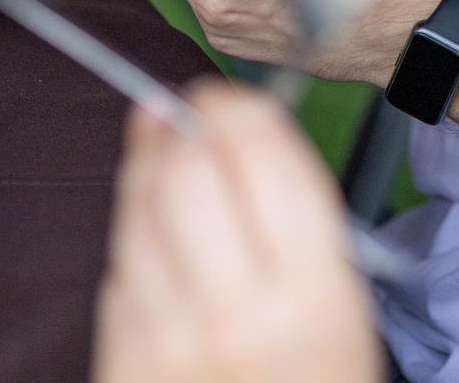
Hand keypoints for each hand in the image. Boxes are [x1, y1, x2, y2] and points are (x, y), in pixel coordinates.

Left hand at [95, 81, 383, 382]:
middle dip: (182, 127)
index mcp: (310, 293)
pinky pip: (117, 269)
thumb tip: (224, 123)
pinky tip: (157, 239)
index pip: (256, 151)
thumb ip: (290, 214)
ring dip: (147, 171)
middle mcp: (233, 314)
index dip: (233, 107)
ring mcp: (168, 343)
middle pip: (185, 170)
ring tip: (166, 164)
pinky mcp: (123, 364)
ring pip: (137, 210)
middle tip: (188, 118)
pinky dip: (134, 238)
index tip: (228, 102)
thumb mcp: (342, 302)